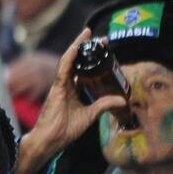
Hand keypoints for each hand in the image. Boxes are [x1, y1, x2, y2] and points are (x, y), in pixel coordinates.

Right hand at [13, 29, 126, 173]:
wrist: (51, 139)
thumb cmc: (65, 130)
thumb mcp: (90, 115)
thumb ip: (103, 105)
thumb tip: (122, 99)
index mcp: (71, 90)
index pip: (83, 69)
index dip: (92, 58)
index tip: (104, 48)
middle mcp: (65, 84)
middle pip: (77, 61)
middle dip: (87, 48)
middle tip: (102, 38)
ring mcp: (60, 84)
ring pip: (69, 59)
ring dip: (78, 46)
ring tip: (87, 34)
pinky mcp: (57, 87)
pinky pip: (63, 67)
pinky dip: (70, 56)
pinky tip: (77, 46)